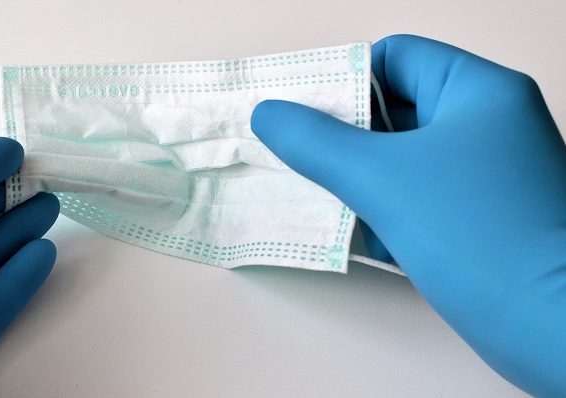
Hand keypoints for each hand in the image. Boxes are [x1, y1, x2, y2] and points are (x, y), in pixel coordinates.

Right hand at [251, 35, 565, 395]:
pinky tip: (353, 235)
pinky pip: (418, 199)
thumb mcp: (381, 179)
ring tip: (312, 197)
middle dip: (341, 136)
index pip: (396, 58)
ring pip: (403, 160)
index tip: (298, 111)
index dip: (343, 78)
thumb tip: (268, 113)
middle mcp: (488, 124)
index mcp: (478, 91)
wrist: (554, 329)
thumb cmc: (474, 234)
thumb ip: (316, 142)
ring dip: (356, 179)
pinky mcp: (482, 220)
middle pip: (396, 109)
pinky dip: (384, 211)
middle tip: (293, 155)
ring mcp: (487, 175)